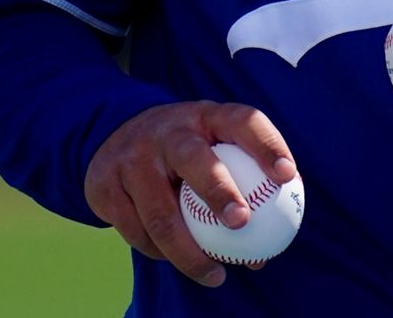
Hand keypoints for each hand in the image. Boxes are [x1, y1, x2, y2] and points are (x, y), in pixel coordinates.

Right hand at [83, 102, 297, 286]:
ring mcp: (132, 157)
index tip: (287, 176)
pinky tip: (178, 262)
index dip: (267, 145)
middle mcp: (168, 132)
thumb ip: (243, 186)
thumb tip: (269, 247)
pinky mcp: (105, 185)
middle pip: (194, 159)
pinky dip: (159, 252)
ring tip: (216, 275)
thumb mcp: (213, 148)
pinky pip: (135, 230)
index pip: (243, 122)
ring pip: (160, 211)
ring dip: (189, 251)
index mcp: (206, 117)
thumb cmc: (186, 152)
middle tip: (242, 223)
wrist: (114, 136)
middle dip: (219, 192)